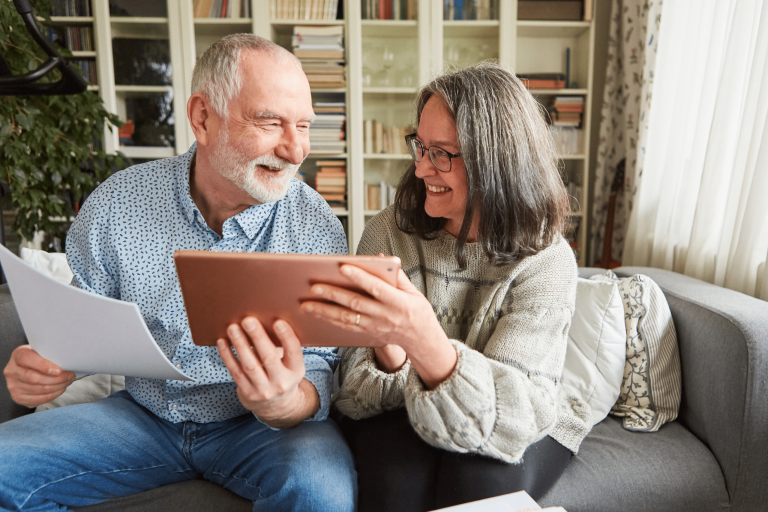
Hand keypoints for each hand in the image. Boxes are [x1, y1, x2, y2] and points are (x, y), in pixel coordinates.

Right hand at [3, 345, 75, 407]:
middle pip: (34, 378)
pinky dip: (53, 395)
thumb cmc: (40, 357)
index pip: (27, 359)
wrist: (29, 367)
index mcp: (18, 355)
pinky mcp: (18, 398)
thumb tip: (68, 361)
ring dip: (58, 387)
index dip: (43, 366)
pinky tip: (60, 389)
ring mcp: (13, 386)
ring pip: (39, 390)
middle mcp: (12, 371)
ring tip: (68, 381)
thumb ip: (50, 354)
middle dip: (57, 379)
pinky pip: (38, 400)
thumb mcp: (42, 350)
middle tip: (70, 376)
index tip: (59, 370)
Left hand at [216, 317, 317, 427]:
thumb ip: (283, 347)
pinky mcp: (247, 393)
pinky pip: (235, 372)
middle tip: (248, 320)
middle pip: (269, 358)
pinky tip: (222, 342)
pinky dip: (227, 356)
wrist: (276, 405)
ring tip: (233, 328)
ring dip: (240, 345)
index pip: (294, 352)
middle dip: (258, 337)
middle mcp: (281, 382)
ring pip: (249, 365)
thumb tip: (266, 318)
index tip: (278, 322)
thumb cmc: (282, 373)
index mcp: (296, 371)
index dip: (286, 337)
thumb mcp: (290, 364)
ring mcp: (264, 390)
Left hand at [300, 264, 456, 388]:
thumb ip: (396, 275)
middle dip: (333, 295)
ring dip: (324, 311)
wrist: (421, 339)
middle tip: (313, 287)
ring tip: (305, 305)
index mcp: (398, 302)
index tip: (342, 267)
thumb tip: (379, 257)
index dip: (360, 277)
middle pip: (355, 303)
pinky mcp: (368, 334)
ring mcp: (375, 327)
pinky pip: (346, 327)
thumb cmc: (417, 311)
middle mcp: (385, 315)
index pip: (376, 287)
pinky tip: (316, 315)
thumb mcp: (413, 291)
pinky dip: (330, 321)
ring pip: (346, 319)